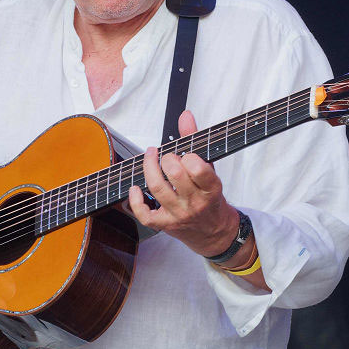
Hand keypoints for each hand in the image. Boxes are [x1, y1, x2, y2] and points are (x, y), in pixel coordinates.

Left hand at [128, 110, 239, 256]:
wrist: (213, 232)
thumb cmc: (210, 198)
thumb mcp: (209, 169)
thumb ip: (195, 141)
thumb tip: (185, 116)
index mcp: (210, 188)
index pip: (198, 168)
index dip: (188, 156)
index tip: (184, 154)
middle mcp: (195, 202)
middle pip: (174, 175)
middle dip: (167, 159)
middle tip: (166, 156)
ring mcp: (178, 214)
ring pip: (157, 188)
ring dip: (149, 168)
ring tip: (150, 158)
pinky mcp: (165, 224)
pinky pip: (145, 215)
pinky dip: (135, 200)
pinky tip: (135, 188)